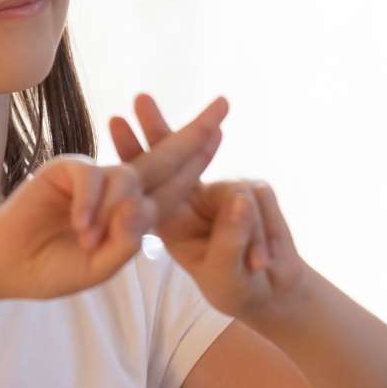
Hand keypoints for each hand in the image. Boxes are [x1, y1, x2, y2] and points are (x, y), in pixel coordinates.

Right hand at [0, 96, 228, 299]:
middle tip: (225, 105)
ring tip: (89, 239)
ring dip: (115, 211)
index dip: (199, 160)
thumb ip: (126, 242)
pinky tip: (80, 225)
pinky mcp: (68, 169)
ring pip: (128, 178)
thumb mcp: (101, 266)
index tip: (222, 132)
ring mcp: (96, 176)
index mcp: (135, 211)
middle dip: (196, 133)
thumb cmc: (55, 267)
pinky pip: (93, 177)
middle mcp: (121, 188)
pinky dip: (91, 203)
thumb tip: (140, 206)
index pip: (175, 184)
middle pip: (165, 157)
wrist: (8, 263)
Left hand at [109, 94, 310, 323]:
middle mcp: (195, 196)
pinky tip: (263, 262)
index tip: (115, 121)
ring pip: (235, 193)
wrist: (271, 288)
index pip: (149, 181)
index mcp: (173, 217)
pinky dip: (265, 237)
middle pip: (173, 155)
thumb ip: (229, 238)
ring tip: (255, 266)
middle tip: (139, 98)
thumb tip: (239, 199)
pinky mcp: (256, 190)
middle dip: (158, 127)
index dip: (134, 151)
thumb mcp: (225, 272)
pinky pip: (260, 201)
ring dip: (247, 237)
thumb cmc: (236, 285)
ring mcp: (226, 189)